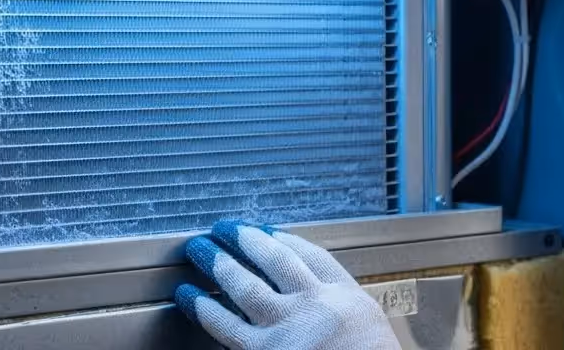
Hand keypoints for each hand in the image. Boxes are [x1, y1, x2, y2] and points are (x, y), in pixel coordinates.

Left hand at [175, 220, 400, 349]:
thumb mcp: (373, 334)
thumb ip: (346, 315)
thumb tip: (319, 298)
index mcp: (348, 302)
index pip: (316, 258)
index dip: (288, 240)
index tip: (270, 231)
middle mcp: (316, 308)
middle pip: (275, 261)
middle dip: (247, 240)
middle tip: (226, 228)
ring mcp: (287, 330)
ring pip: (246, 286)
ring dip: (219, 263)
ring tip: (200, 249)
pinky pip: (226, 327)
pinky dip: (204, 309)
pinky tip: (190, 297)